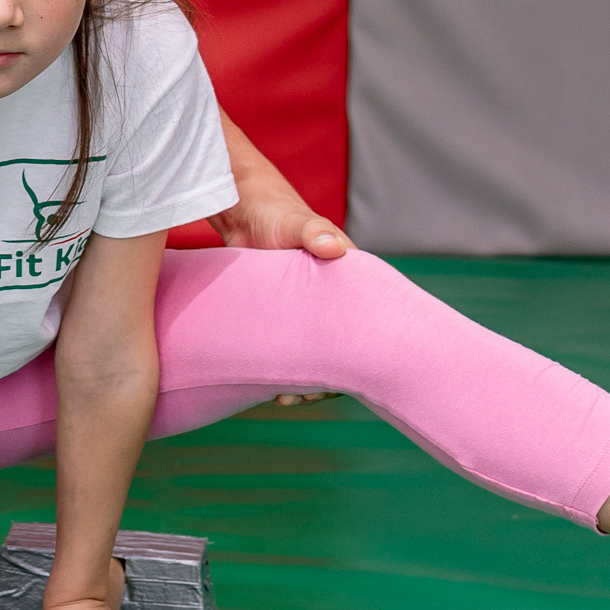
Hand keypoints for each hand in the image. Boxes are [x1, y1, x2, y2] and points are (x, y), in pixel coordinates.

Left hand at [206, 178, 349, 407]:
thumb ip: (313, 232)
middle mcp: (332, 304)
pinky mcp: (281, 316)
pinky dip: (281, 370)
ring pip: (313, 358)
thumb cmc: (277, 212)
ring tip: (283, 399)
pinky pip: (289, 351)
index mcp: (349, 284)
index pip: (367, 330)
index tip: (339, 382)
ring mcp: (306, 314)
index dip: (359, 360)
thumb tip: (332, 247)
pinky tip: (265, 385)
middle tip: (301, 398)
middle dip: (326, 381)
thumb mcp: (297, 223)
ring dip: (301, 382)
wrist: (243, 210)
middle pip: (340, 353)